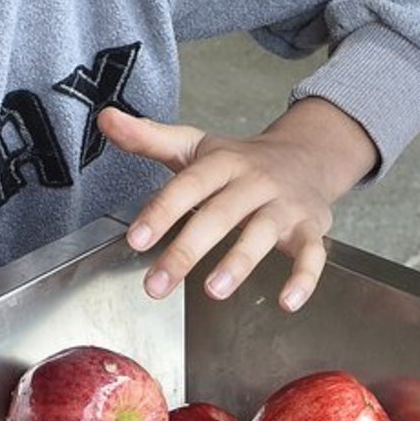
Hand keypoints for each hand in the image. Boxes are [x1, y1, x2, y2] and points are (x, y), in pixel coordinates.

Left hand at [97, 98, 377, 311]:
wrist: (309, 154)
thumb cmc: (241, 161)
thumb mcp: (195, 145)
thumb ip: (149, 138)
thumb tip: (106, 118)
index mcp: (223, 163)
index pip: (189, 186)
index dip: (162, 211)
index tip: (136, 240)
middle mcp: (255, 182)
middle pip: (220, 214)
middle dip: (187, 250)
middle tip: (156, 285)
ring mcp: (285, 206)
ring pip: (264, 233)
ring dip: (240, 261)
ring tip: (213, 290)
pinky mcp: (312, 228)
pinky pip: (313, 254)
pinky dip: (305, 278)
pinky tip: (287, 302)